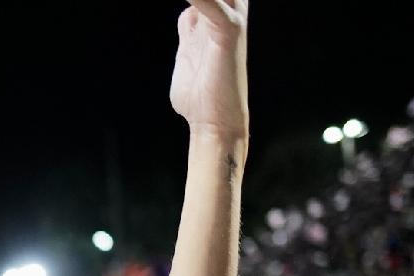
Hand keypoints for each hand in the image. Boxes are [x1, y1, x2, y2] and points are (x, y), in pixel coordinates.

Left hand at [170, 0, 248, 140]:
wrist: (214, 125)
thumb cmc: (201, 97)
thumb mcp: (189, 55)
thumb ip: (188, 32)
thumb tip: (186, 16)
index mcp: (212, 17)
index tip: (183, 2)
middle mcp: (225, 13)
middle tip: (187, 0)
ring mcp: (228, 20)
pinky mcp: (229, 33)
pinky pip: (211, 5)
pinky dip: (198, 0)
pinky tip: (189, 2)